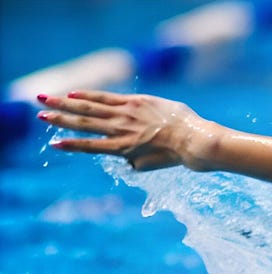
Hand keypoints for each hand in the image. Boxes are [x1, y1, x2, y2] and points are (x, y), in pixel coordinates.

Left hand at [35, 91, 221, 171]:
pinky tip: (57, 142)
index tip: (69, 93)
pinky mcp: (123, 147)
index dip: (85, 95)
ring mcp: (121, 130)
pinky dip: (73, 143)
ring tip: (42, 116)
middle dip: (62, 103)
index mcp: (136, 102)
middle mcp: (124, 113)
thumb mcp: (169, 113)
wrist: (194, 139)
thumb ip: (151, 123)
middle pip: (86, 106)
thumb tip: (145, 135)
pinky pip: (92, 145)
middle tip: (41, 98)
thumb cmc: (189, 127)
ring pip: (84, 122)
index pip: (103, 97)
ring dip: (60, 119)